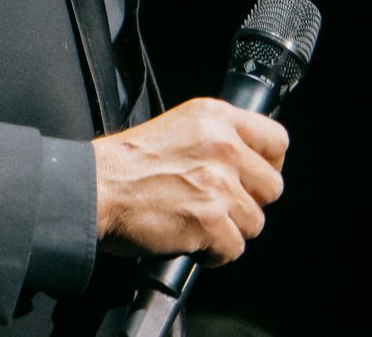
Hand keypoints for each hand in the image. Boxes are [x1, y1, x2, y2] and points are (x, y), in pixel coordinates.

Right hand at [90, 97, 289, 265]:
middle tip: (221, 207)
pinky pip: (234, 249)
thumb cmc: (127, 164)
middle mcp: (223, 146)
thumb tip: (248, 163)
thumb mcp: (180, 128)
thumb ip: (217, 138)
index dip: (270, 165)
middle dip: (250, 203)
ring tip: (199, 224)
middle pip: (272, 187)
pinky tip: (192, 241)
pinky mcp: (209, 221)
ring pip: (255, 222)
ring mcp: (218, 184)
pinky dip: (215, 254)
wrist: (94, 188)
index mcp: (217, 117)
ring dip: (229, 230)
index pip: (277, 140)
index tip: (255, 178)